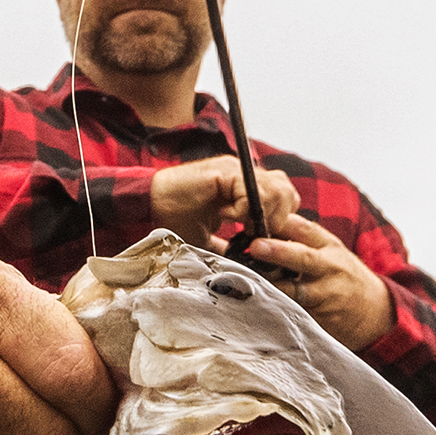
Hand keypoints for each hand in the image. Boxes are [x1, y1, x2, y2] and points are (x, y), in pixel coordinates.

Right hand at [143, 157, 299, 242]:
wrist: (149, 206)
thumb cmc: (173, 220)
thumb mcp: (210, 237)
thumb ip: (229, 245)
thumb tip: (246, 264)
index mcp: (243, 187)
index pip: (283, 197)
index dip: (279, 219)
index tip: (263, 240)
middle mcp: (243, 174)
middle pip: (286, 190)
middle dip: (278, 217)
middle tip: (256, 234)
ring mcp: (236, 170)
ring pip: (276, 188)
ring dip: (262, 213)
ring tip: (243, 226)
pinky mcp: (225, 172)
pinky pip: (251, 190)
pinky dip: (244, 209)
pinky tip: (227, 216)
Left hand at [234, 210, 397, 351]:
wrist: (372, 310)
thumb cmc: (339, 273)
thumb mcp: (327, 249)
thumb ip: (298, 235)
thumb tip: (260, 221)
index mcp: (329, 246)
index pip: (306, 229)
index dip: (282, 223)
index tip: (258, 220)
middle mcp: (329, 268)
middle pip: (304, 258)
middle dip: (279, 252)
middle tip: (255, 246)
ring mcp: (325, 296)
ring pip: (295, 292)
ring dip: (271, 286)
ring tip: (245, 279)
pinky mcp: (320, 319)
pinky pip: (294, 314)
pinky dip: (275, 309)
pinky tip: (255, 305)